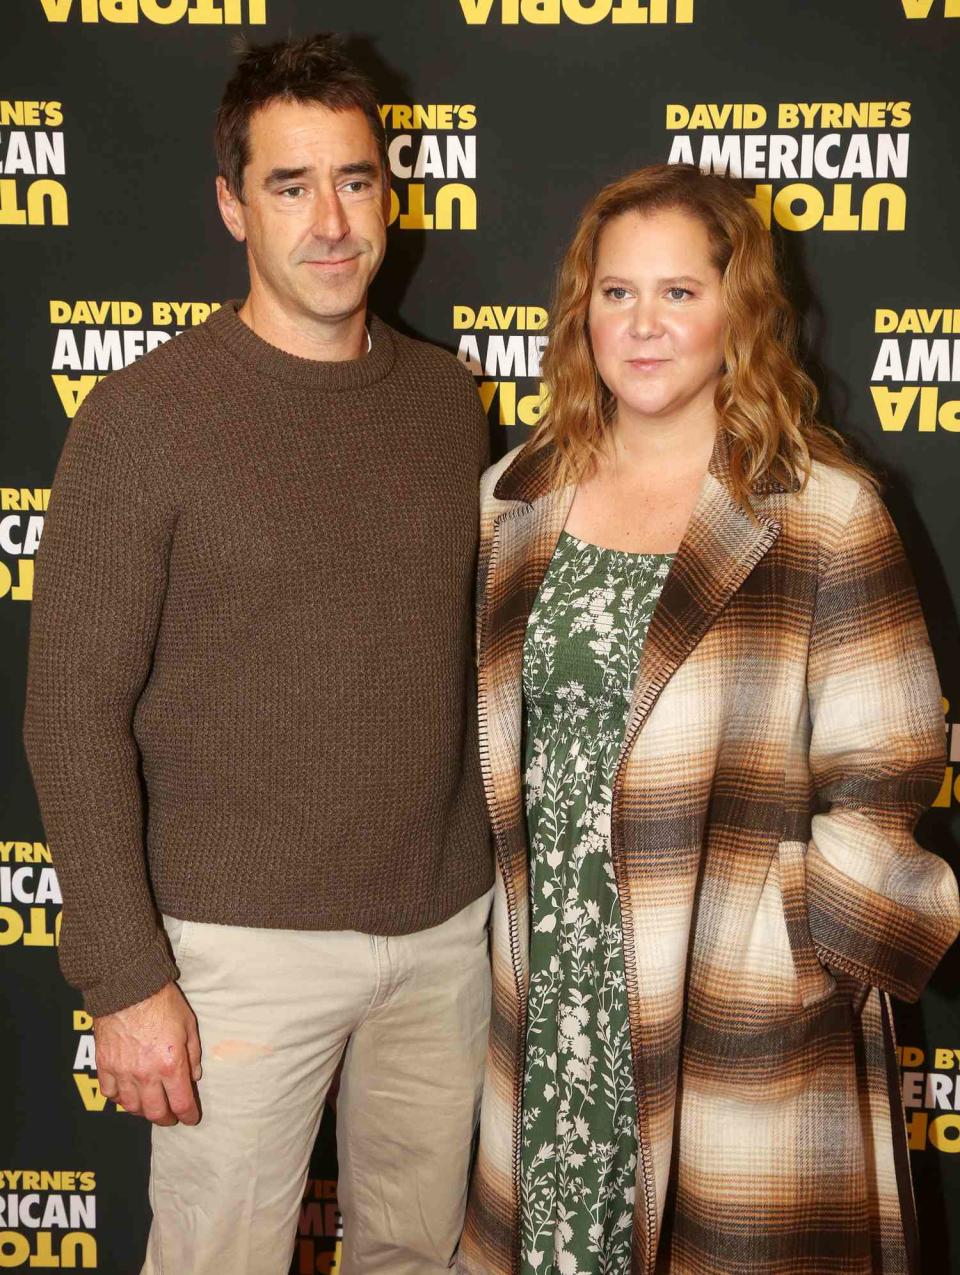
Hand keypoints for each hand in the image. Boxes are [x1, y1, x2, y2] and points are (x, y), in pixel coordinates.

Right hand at [94, 981, 201, 1125]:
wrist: (128, 986)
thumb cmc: (162, 1002)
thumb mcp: (188, 1025)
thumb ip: (193, 1054)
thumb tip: (193, 1077)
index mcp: (171, 1065)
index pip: (182, 1103)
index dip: (188, 1115)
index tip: (191, 1118)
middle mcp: (147, 1074)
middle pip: (156, 1112)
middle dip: (167, 1119)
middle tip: (171, 1117)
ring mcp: (123, 1072)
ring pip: (132, 1107)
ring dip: (143, 1111)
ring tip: (150, 1106)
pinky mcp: (105, 1066)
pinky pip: (110, 1093)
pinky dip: (120, 1099)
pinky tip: (127, 1094)